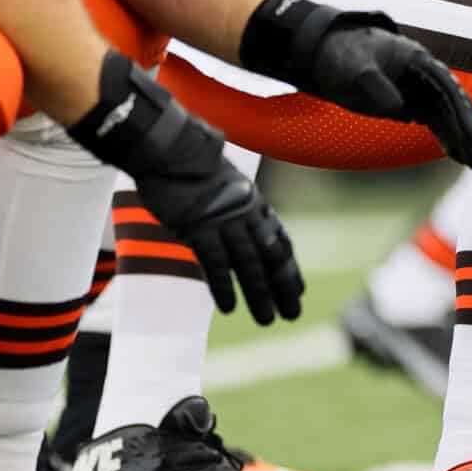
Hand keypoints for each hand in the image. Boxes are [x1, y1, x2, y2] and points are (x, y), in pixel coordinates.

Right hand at [138, 157, 306, 325]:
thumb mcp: (228, 185)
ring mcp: (224, 222)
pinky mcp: (198, 228)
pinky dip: (222, 286)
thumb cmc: (194, 166)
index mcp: (255, 205)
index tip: (298, 290)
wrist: (173, 150)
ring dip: (259, 295)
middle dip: (282, 288)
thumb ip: (237, 207)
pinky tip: (228, 308)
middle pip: (271, 258)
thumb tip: (243, 225)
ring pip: (248, 265)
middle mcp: (246, 215)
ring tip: (266, 320)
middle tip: (291, 315)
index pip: (280, 241)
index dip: (290, 268)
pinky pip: (214, 263)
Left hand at [302, 15, 471, 169]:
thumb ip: (375, 85)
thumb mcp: (354, 67)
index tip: (469, 141)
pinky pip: (435, 120)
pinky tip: (454, 155)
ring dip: (462, 138)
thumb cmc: (342, 55)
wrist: (326, 53)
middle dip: (469, 133)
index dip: (462, 117)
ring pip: (448, 115)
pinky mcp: (410, 102)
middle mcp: (425, 75)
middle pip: (456, 105)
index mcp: (418, 60)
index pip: (449, 90)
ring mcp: (419, 89)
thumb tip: (400, 111)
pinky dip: (445, 137)